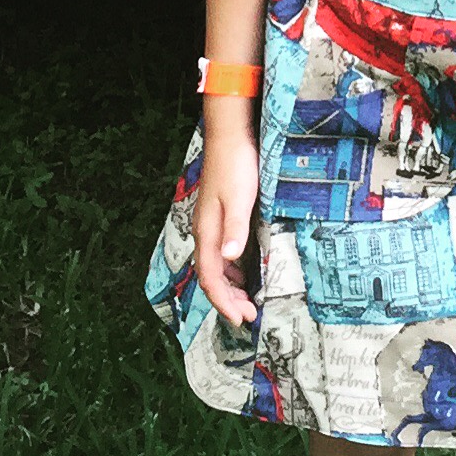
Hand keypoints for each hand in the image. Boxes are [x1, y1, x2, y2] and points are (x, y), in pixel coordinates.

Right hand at [194, 118, 261, 324]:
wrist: (230, 136)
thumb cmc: (236, 165)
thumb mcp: (239, 198)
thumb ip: (234, 229)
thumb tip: (229, 259)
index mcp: (208, 233)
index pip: (211, 278)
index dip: (224, 302)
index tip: (240, 319)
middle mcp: (206, 233)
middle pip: (212, 277)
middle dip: (228, 300)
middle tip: (249, 316)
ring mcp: (212, 225)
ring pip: (216, 266)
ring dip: (231, 286)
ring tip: (248, 300)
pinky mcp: (221, 216)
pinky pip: (223, 253)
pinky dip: (233, 268)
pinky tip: (246, 270)